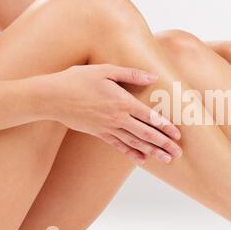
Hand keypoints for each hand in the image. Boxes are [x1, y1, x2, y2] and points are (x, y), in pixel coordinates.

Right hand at [41, 64, 181, 164]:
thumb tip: (153, 76)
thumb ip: (131, 74)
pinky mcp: (99, 134)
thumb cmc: (78, 79)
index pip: (150, 117)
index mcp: (122, 102)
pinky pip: (119, 146)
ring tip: (166, 160)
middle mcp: (118, 118)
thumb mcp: (105, 70)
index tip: (178, 135)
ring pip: (135, 142)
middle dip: (164, 144)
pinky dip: (131, 153)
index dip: (165, 127)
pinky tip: (142, 160)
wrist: (51, 97)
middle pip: (146, 134)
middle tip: (178, 153)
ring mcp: (108, 128)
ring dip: (152, 152)